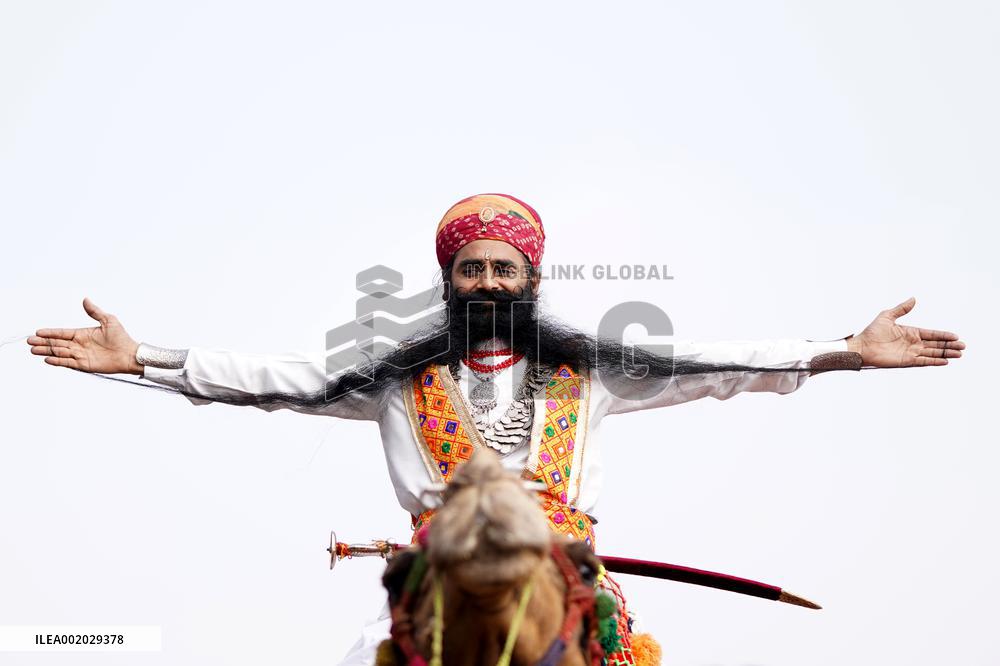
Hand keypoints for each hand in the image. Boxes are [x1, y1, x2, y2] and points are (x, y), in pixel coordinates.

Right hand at [28, 298, 142, 374]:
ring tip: (33, 350)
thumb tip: (85, 299)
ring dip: (46, 351)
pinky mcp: (84, 365)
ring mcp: (81, 355)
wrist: (130, 354)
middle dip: (43, 342)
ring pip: (59, 352)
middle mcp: (79, 345)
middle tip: (29, 341)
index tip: (37, 332)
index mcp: (82, 334)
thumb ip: (95, 311)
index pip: (62, 333)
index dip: (50, 332)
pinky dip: (58, 361)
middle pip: (57, 343)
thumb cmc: (122, 337)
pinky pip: (68, 363)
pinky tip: (47, 359)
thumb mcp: (108, 320)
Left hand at [846, 297, 964, 367]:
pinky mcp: (906, 361)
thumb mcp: (887, 316)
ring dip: (945, 353)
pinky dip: (934, 361)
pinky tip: (945, 361)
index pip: (931, 334)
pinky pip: (923, 361)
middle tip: (963, 346)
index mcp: (910, 332)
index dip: (943, 335)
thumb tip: (913, 298)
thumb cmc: (872, 332)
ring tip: (959, 354)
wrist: (861, 346)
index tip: (956, 336)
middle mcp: (912, 343)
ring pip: (932, 353)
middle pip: (935, 345)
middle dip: (949, 345)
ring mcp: (910, 353)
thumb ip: (901, 309)